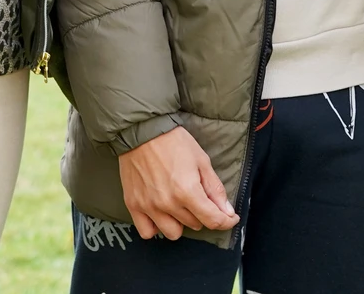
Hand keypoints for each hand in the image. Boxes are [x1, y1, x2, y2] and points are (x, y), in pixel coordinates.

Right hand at [117, 125, 238, 239]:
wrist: (142, 131)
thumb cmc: (174, 142)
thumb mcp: (202, 160)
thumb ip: (215, 189)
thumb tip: (228, 212)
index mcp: (188, 191)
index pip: (213, 220)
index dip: (226, 221)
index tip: (230, 218)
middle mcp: (168, 203)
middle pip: (194, 225)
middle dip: (202, 214)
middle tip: (198, 197)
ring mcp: (149, 206)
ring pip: (173, 233)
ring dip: (181, 222)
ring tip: (179, 206)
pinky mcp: (133, 205)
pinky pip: (147, 232)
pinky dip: (156, 227)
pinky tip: (161, 215)